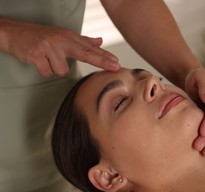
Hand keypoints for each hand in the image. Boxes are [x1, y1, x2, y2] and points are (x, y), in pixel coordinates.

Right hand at [1, 19, 120, 76]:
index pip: (90, 49)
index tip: (117, 63)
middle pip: (85, 54)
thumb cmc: (41, 36)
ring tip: (47, 59)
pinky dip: (43, 70)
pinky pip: (48, 72)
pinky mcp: (37, 55)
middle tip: (116, 67)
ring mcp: (49, 47)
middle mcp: (61, 41)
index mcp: (69, 37)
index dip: (105, 56)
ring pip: (62, 70)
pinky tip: (39, 61)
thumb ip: (82, 41)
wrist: (14, 33)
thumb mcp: (63, 36)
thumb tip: (100, 41)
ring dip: (55, 68)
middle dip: (102, 62)